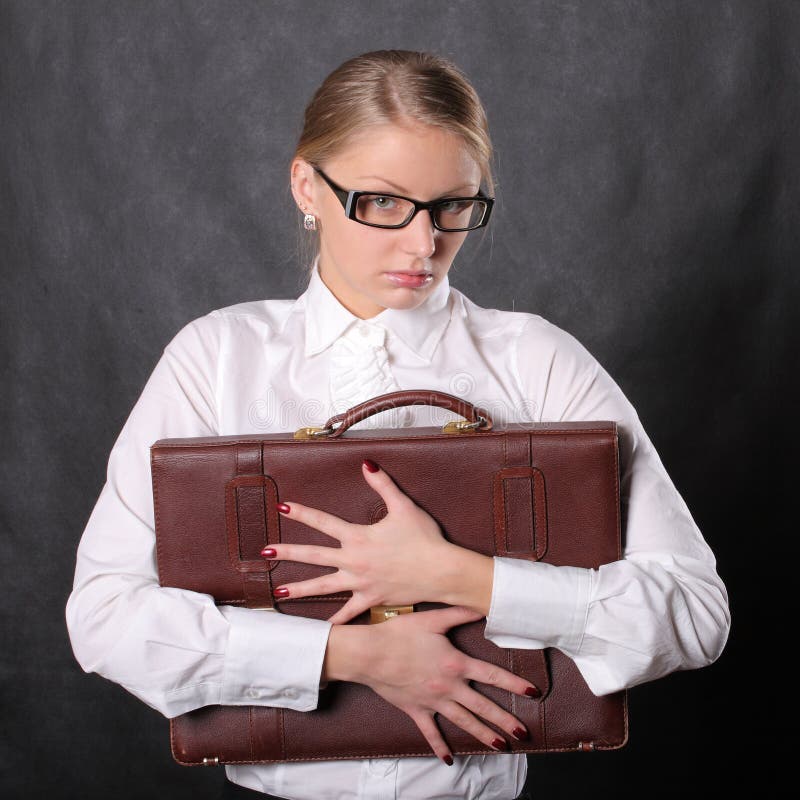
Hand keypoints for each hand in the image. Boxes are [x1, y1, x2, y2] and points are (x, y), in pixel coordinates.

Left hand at [263, 460, 492, 622]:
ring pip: (324, 587)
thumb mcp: (404, 507)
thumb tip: (367, 464)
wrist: (441, 571)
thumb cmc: (424, 538)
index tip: (282, 507)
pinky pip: (351, 612)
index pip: (324, 522)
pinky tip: (325, 629)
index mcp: (358, 538)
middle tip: (264, 552)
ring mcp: (360, 583)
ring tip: (278, 593)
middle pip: (314, 556)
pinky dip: (338, 620)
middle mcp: (354, 561)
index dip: (302, 513)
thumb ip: (383, 485)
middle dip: (288, 553)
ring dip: (300, 589)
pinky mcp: (372, 599)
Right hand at [323, 606, 537, 761]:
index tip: (533, 692)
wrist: (370, 654)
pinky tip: (449, 759)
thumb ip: (459, 613)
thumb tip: (481, 605)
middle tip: (523, 733)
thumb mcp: (432, 620)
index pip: (492, 675)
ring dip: (484, 734)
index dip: (515, 684)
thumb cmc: (400, 633)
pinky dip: (440, 746)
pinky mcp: (417, 710)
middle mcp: (449, 686)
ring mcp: (433, 701)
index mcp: (456, 664)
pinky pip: (430, 732)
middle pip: (483, 706)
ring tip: (501, 746)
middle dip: (505, 720)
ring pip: (464, 721)